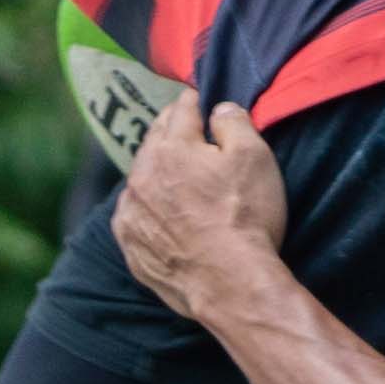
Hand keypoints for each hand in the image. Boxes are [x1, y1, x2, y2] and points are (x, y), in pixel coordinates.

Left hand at [111, 94, 290, 320]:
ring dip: (156, 171)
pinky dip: (147, 207)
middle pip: (156, 140)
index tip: (201, 100)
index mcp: (172, 147)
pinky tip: (162, 214)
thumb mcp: (255, 157)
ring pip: (141, 177)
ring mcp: (131, 211)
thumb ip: (234, 122)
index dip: (195, 102)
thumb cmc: (246, 217)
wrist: (229, 283)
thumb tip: (219, 108)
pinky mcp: (130, 243)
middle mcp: (142, 174)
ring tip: (176, 177)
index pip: (182, 110)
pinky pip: (134, 214)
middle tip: (188, 131)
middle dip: (172, 132)